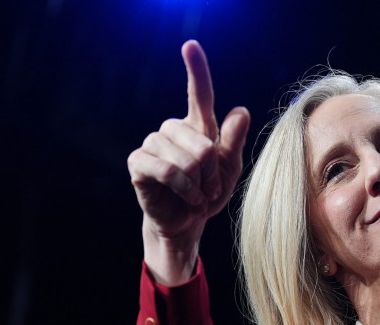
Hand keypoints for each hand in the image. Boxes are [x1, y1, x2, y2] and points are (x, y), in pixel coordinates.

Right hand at [127, 40, 249, 282]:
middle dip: (213, 172)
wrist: (187, 224)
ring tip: (199, 196)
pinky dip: (184, 188)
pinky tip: (187, 199)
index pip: (198, 95)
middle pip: (203, 143)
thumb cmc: (209, 195)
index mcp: (198, 127)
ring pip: (186, 158)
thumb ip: (233, 143)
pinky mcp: (138, 163)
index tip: (190, 46)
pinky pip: (167, 170)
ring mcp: (153, 144)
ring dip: (200, 184)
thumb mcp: (230, 171)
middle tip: (211, 189)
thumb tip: (241, 111)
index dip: (196, 70)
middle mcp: (173, 130)